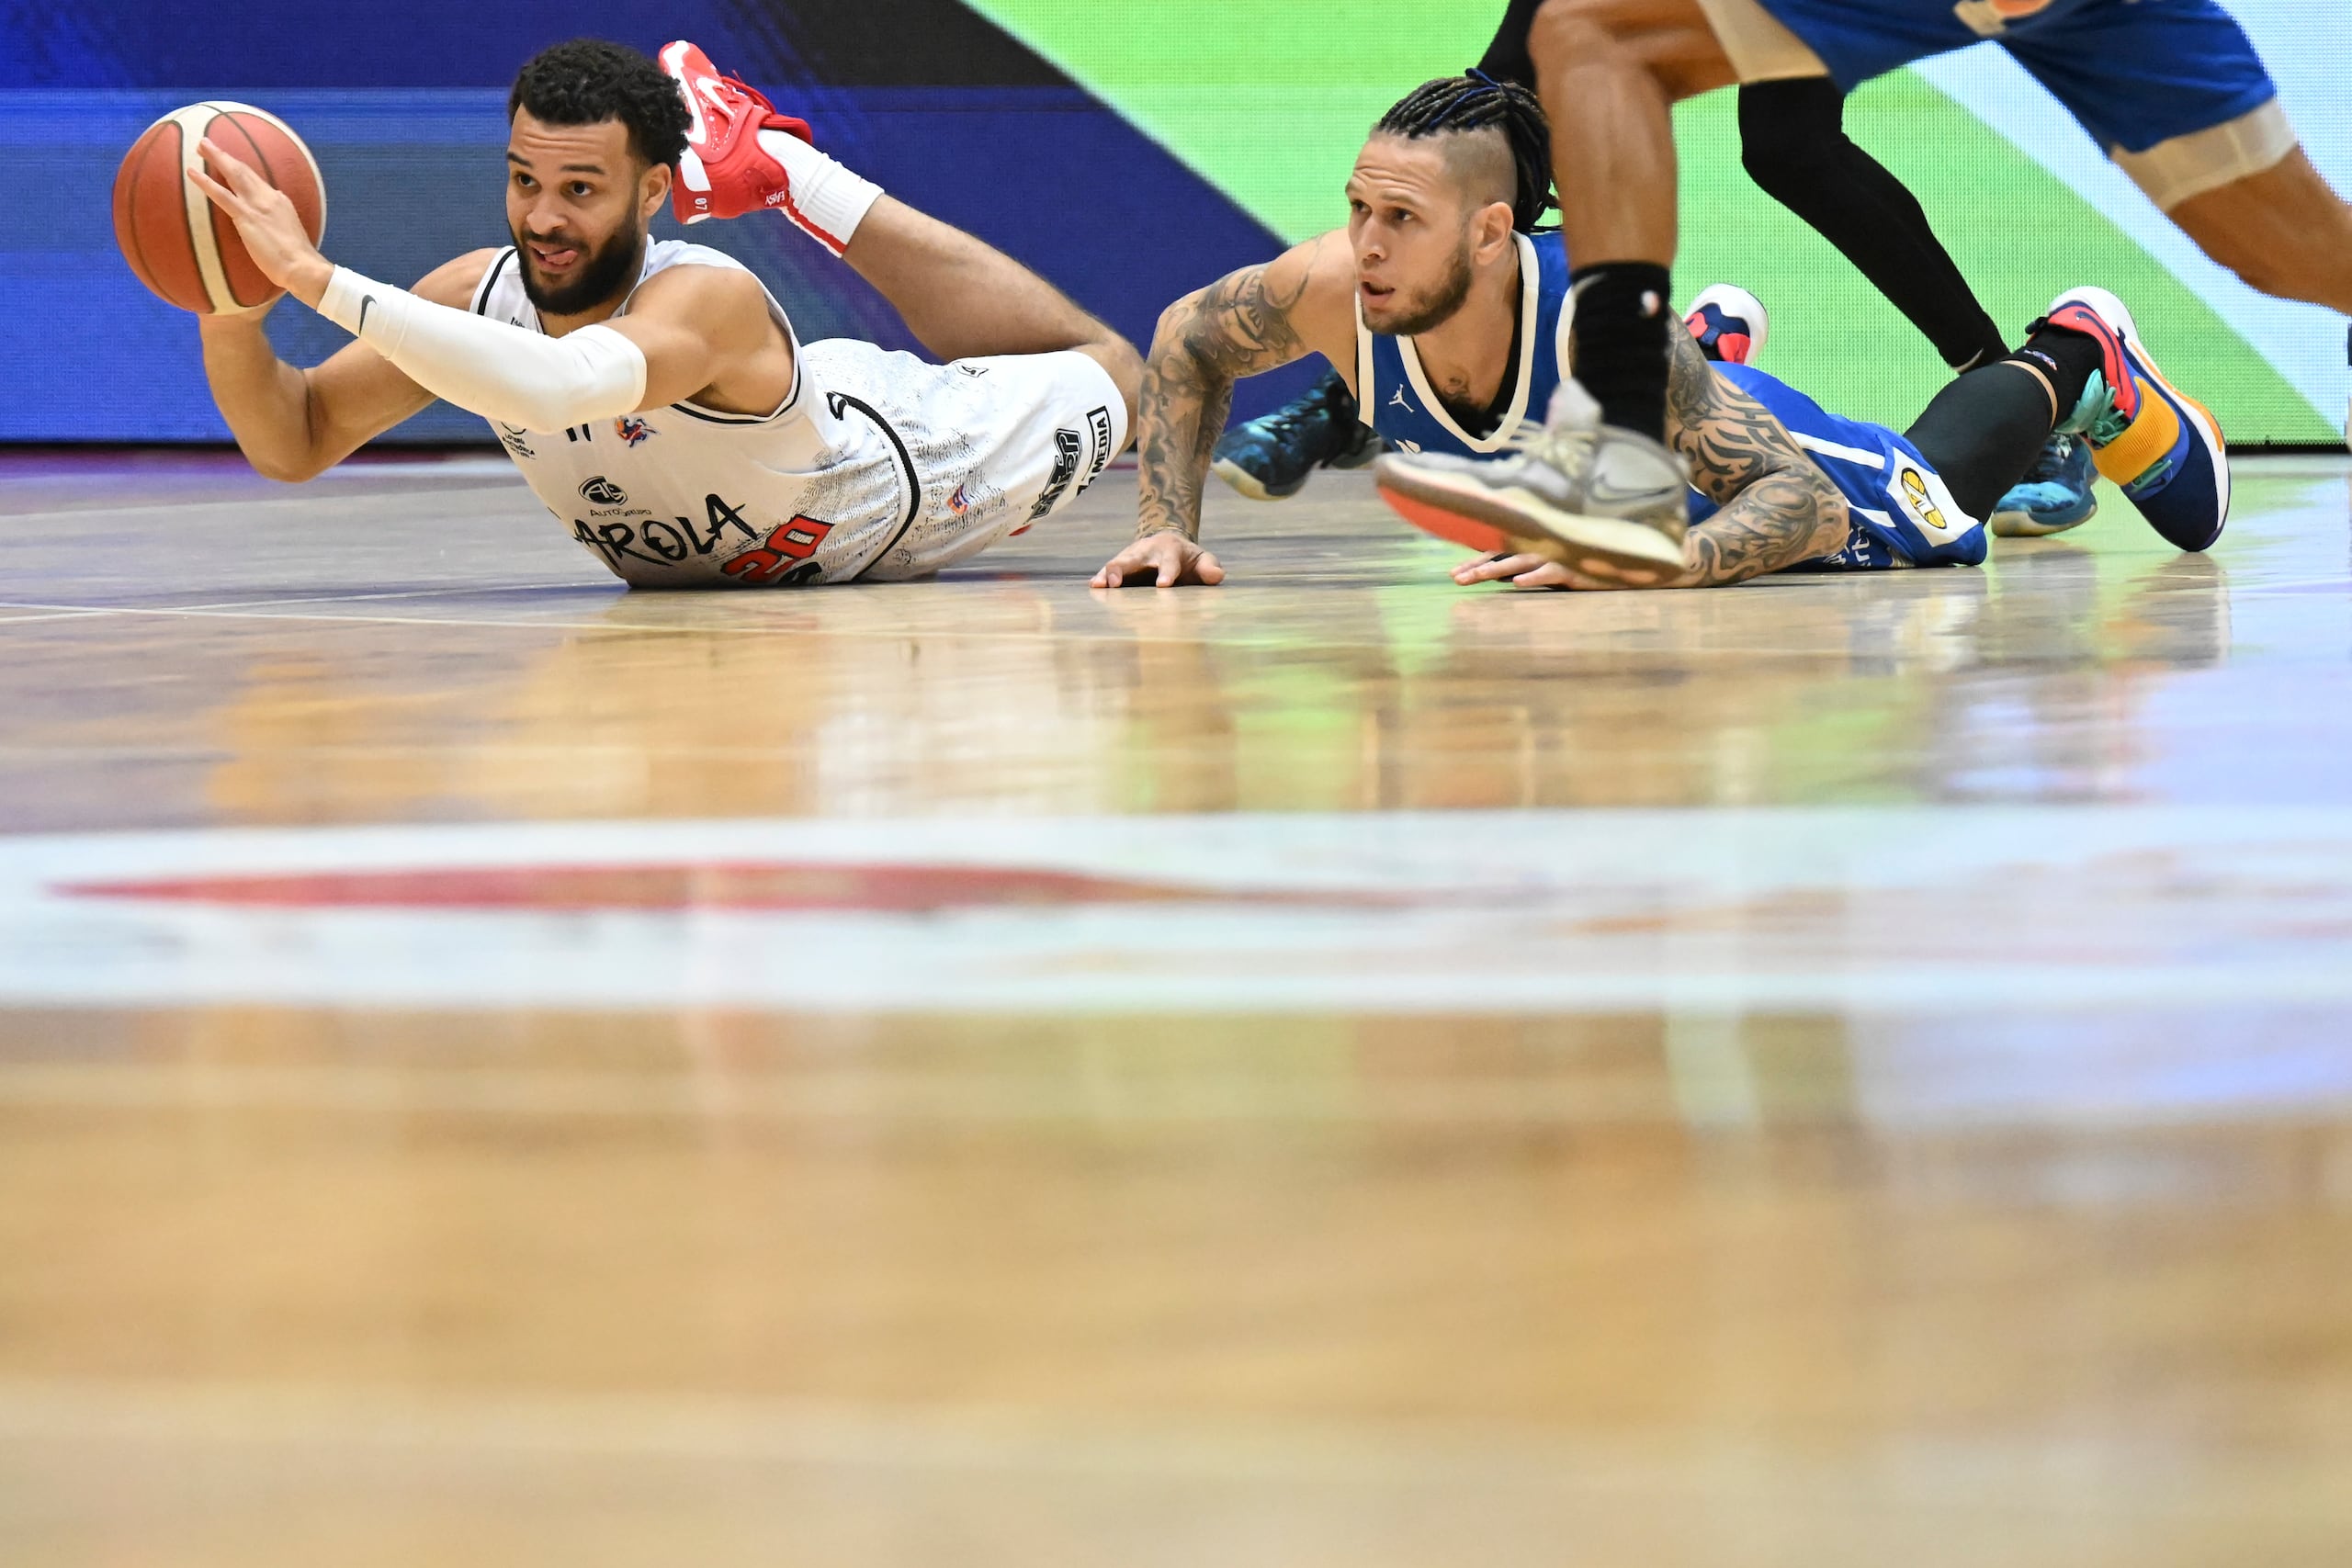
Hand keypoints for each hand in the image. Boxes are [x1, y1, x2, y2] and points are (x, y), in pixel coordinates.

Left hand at [186, 139, 331, 305]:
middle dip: (225, 155)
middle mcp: (269, 198)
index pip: (258, 181)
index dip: (240, 168)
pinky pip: (222, 195)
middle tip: (207, 143)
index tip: (228, 160)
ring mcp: (257, 206)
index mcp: (280, 202)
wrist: (303, 267)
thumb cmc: (298, 260)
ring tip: (200, 146)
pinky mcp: (247, 217)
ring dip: (216, 158)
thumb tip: (269, 227)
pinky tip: (192, 173)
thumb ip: (278, 224)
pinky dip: (206, 182)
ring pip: (234, 175)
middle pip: (244, 170)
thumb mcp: (290, 235)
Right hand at [1091, 529, 1224, 588]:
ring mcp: (1131, 557)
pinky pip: (1109, 571)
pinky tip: (1093, 585)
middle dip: (1123, 568)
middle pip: (1133, 558)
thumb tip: (1216, 576)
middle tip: (1116, 582)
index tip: (1163, 585)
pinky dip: (1101, 577)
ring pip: (1117, 563)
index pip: (1168, 562)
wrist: (1167, 543)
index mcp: (1170, 550)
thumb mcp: (1203, 559)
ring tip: (1099, 585)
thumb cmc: (1188, 559)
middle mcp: (1147, 551)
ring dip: (1108, 574)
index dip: (1166, 572)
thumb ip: (1209, 567)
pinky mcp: (1121, 567)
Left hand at [1451, 551, 1584, 589]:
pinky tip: (1517, 583)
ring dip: (1497, 569)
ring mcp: (1552, 557)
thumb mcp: (1542, 572)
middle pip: (1501, 557)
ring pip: (1519, 562)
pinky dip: (1533, 576)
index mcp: (1528, 550)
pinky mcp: (1569, 569)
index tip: (1453, 575)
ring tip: (1478, 577)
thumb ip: (1520, 570)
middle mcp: (1536, 550)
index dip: (1474, 563)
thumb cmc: (1573, 570)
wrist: (1612, 570)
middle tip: (1456, 579)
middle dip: (1478, 567)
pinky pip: (1548, 572)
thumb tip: (1496, 576)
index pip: (1495, 555)